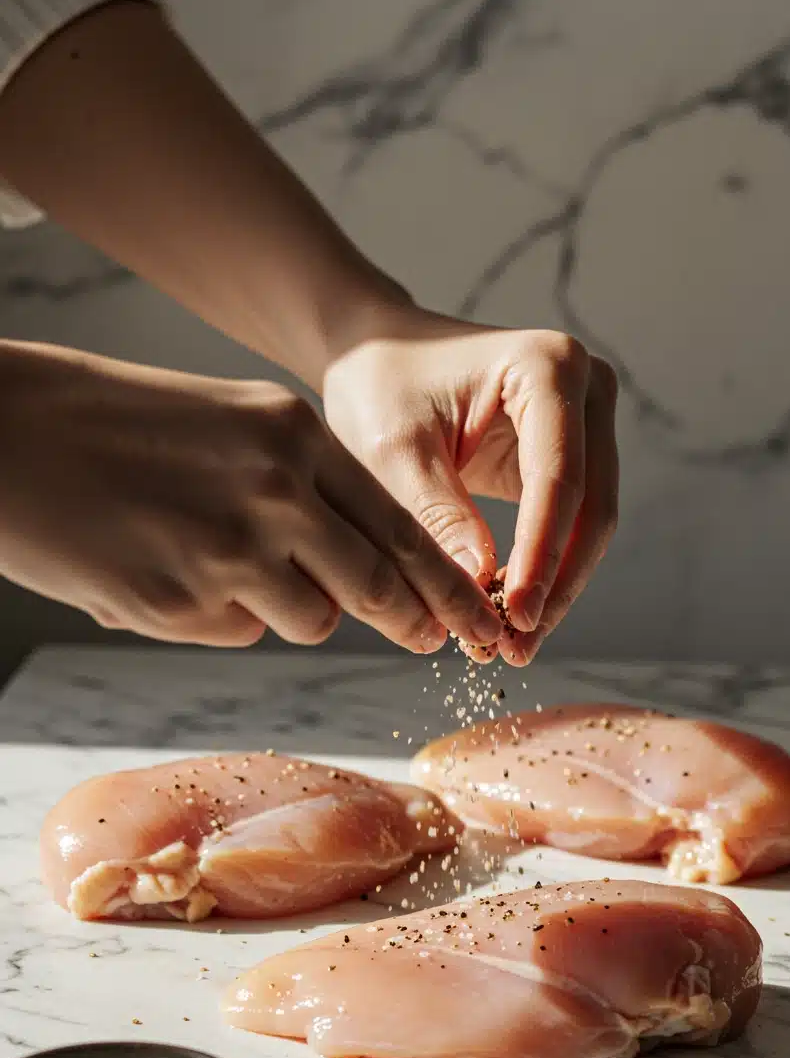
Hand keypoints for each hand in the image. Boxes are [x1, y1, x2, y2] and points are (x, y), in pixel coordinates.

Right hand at [0, 342, 503, 650]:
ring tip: (224, 564)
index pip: (401, 522)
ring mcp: (231, 551)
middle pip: (380, 583)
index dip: (444, 578)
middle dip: (412, 617)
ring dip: (294, 609)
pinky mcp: (180, 603)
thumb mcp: (229, 420)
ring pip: (315, 618)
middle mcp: (277, 491)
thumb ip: (302, 483)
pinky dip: (221, 616)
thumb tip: (355, 564)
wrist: (5, 432)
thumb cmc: (115, 422)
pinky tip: (168, 571)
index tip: (474, 613)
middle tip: (430, 637)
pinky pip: (239, 631)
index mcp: (295, 433)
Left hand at [323, 307, 618, 663]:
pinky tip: (508, 613)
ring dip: (555, 587)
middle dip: (556, 583)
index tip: (514, 618)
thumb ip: (439, 517)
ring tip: (512, 644)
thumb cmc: (379, 386)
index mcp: (548, 367)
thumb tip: (480, 593)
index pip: (558, 479)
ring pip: (589, 525)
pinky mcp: (571, 454)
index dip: (541, 557)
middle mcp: (586, 388)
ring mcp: (586, 421)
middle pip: (591, 507)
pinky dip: (544, 570)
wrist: (376, 354)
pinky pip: (570, 524)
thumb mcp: (395, 451)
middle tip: (517, 647)